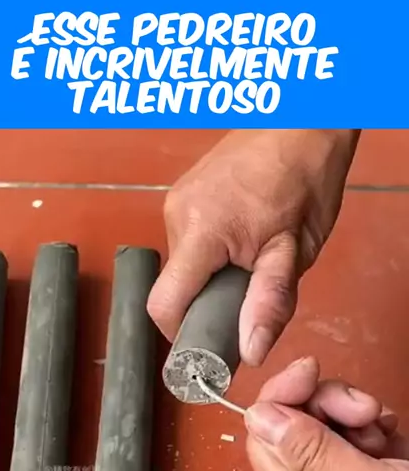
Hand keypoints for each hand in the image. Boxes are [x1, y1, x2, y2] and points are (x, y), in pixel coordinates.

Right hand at [148, 129, 359, 365]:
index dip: (182, 335)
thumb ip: (270, 302)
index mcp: (201, 230)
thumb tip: (251, 352)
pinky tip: (242, 242)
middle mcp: (176, 215)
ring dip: (211, 279)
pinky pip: (188, 245)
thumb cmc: (305, 175)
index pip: (163, 304)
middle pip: (173, 288)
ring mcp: (176, 202)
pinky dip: (211, 257)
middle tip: (248, 299)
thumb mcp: (296, 250)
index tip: (213, 343)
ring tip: (251, 262)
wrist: (302, 118)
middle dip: (206, 305)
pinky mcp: (183, 196)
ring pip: (182, 268)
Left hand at [244, 357, 408, 470]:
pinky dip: (374, 424)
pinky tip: (392, 433)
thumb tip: (259, 419)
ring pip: (326, 426)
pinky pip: (358, 435)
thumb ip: (311, 454)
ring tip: (382, 429)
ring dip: (354, 413)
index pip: (263, 442)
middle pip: (293, 428)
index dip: (281, 400)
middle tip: (362, 410)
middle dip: (326, 404)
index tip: (308, 373)